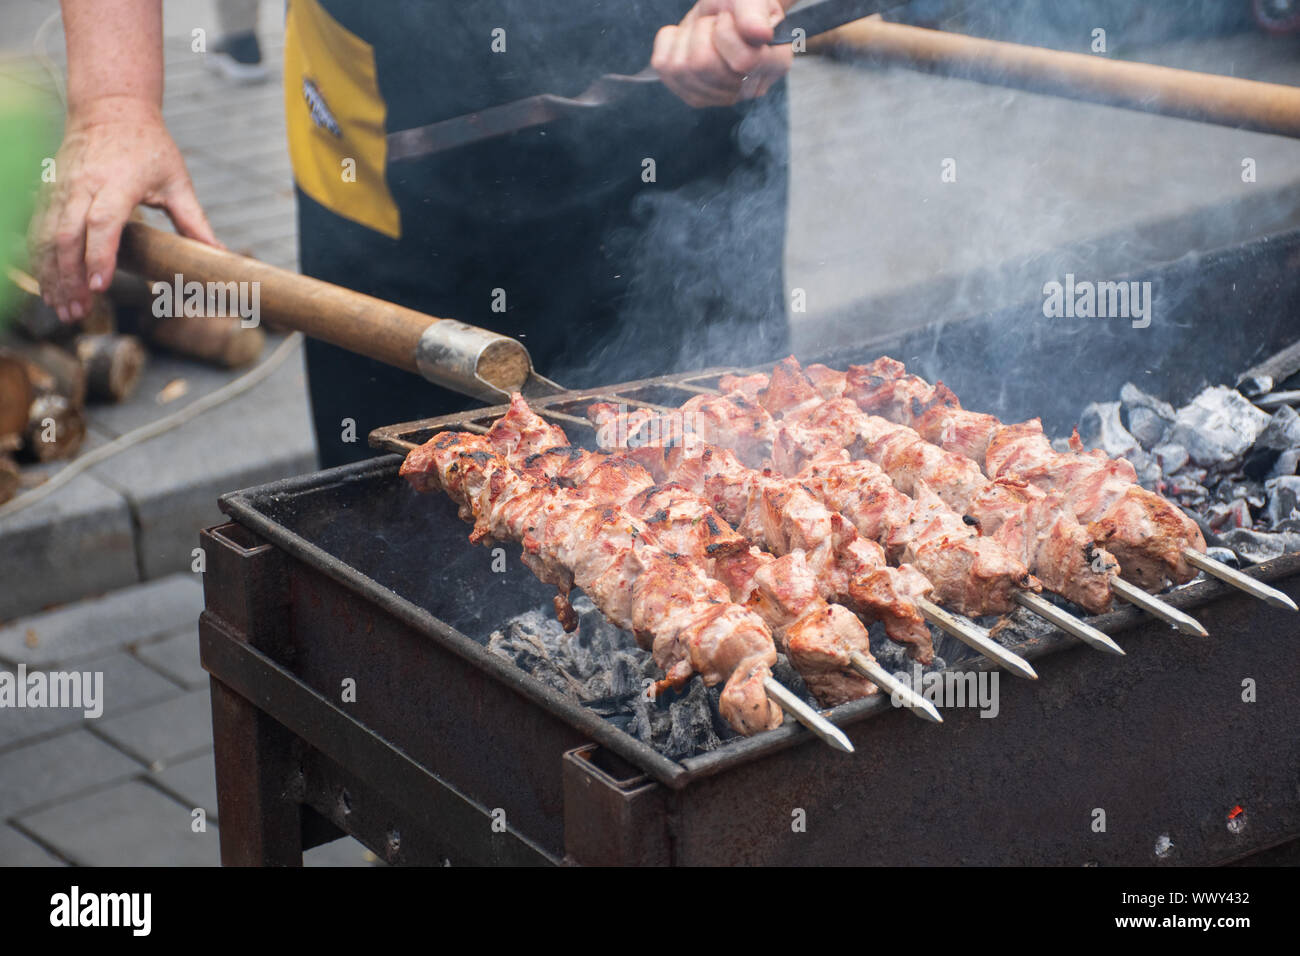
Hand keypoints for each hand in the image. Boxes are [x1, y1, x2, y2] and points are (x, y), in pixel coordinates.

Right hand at [29, 95, 216, 320]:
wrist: (110, 107)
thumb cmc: (150, 145)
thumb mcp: (178, 180)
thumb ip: (194, 221)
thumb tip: (220, 255)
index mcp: (118, 181)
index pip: (103, 222)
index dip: (99, 254)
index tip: (100, 286)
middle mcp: (83, 184)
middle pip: (66, 235)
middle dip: (70, 277)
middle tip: (78, 312)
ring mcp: (60, 187)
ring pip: (45, 235)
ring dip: (51, 275)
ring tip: (62, 310)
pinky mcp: (48, 191)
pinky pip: (36, 229)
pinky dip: (39, 260)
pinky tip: (49, 286)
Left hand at [652, 0, 793, 107]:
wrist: (727, 8)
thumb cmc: (742, 6)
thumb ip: (754, 13)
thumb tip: (759, 35)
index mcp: (772, 65)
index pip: (744, 61)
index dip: (727, 31)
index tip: (729, 17)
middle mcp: (747, 89)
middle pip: (704, 65)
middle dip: (704, 30)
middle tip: (715, 22)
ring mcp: (717, 97)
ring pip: (682, 68)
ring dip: (688, 36)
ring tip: (704, 30)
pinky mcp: (689, 94)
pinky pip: (663, 65)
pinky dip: (670, 41)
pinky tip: (688, 39)